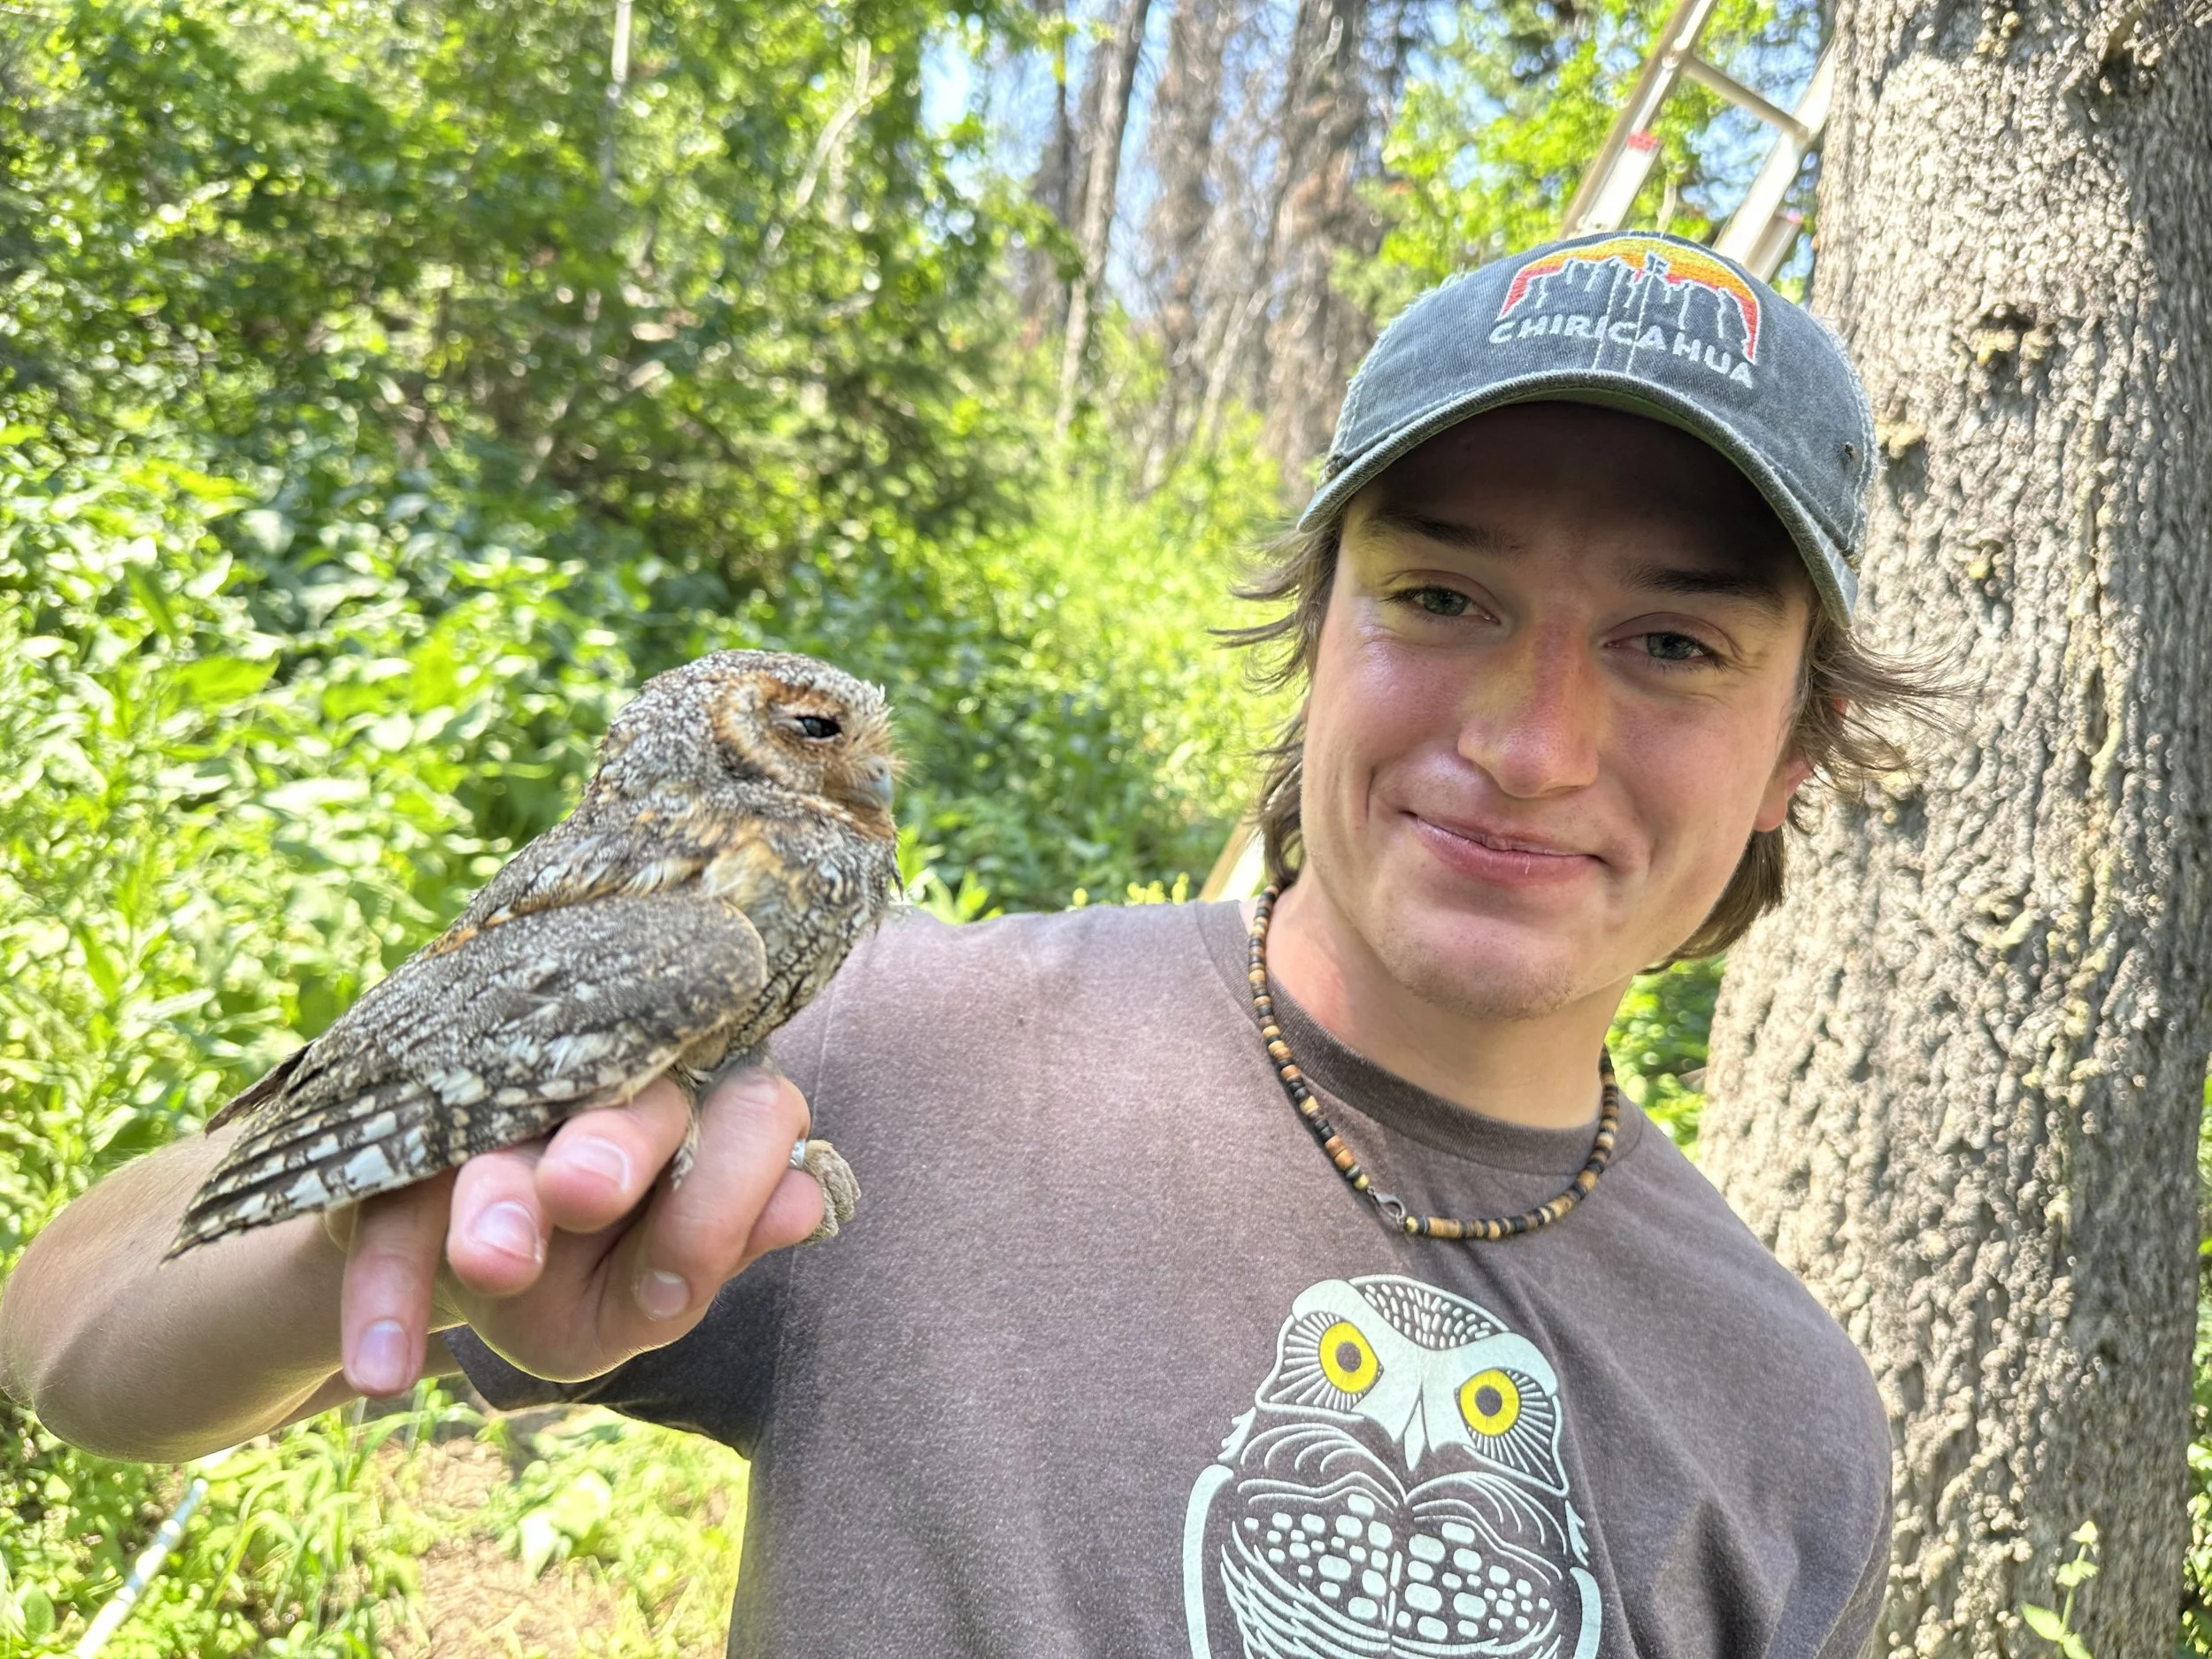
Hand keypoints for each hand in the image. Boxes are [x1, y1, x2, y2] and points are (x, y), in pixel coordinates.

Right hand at [330, 1065, 822, 1395]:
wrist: (456, 1263)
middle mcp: (604, 1081)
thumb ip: (713, 1248)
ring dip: (498, 1197)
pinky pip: (385, 1208)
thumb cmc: (584, 1271)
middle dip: (611, 1149)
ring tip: (495, 1265)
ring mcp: (493, 1102)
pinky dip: (384, 1289)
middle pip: (627, 1105)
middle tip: (585, 1192)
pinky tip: (382, 1372)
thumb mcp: (645, 1290)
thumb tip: (802, 1202)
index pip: (751, 1116)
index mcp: (698, 1105)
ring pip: (505, 1138)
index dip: (729, 1188)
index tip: (681, 1285)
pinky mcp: (395, 1140)